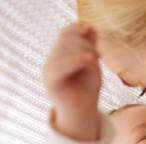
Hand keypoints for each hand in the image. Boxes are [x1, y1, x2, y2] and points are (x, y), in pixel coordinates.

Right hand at [42, 23, 101, 140]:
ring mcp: (48, 71)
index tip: (93, 31)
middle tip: (97, 56)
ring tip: (95, 60)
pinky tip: (90, 60)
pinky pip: (61, 65)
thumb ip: (89, 46)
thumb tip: (89, 27)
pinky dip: (77, 59)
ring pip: (63, 49)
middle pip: (65, 40)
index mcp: (58, 56)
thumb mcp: (91, 64)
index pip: (65, 33)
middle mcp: (50, 61)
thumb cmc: (88, 89)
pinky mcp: (51, 82)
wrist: (84, 113)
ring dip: (83, 50)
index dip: (78, 28)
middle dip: (84, 43)